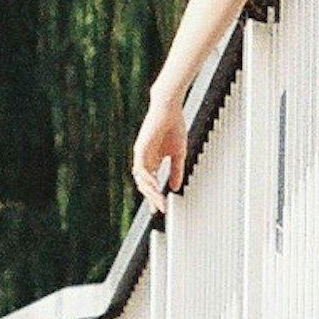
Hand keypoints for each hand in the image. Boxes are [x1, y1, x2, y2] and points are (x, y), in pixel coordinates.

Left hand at [131, 86, 188, 204]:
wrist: (169, 108)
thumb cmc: (174, 128)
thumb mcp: (178, 154)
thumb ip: (176, 171)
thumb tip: (174, 188)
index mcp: (153, 161)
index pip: (151, 183)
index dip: (155, 196)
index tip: (160, 209)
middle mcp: (144, 159)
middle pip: (145, 184)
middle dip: (152, 198)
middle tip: (159, 209)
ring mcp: (141, 154)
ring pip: (142, 179)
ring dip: (150, 191)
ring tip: (158, 201)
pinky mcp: (140, 148)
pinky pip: (141, 168)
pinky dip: (148, 179)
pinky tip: (155, 186)